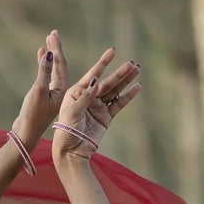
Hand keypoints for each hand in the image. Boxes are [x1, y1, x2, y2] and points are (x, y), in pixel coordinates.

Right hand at [10, 28, 67, 149]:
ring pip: (54, 69)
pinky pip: (47, 76)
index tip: (53, 34)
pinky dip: (45, 65)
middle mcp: (61, 91)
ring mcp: (54, 94)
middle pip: (60, 65)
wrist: (27, 133)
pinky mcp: (46, 97)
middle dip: (56, 49)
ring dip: (51, 55)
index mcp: (63, 89)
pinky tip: (42, 55)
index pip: (61, 64)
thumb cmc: (33, 115)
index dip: (57, 48)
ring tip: (48, 41)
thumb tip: (50, 53)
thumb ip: (44, 71)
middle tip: (53, 33)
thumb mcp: (38, 91)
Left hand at [49, 37, 140, 161]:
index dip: (103, 63)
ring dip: (126, 81)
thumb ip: (85, 96)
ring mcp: (98, 107)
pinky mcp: (106, 118)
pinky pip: (118, 104)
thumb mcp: (72, 112)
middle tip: (132, 63)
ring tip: (136, 70)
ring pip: (114, 91)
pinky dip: (128, 96)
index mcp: (77, 92)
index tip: (112, 51)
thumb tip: (97, 80)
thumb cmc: (66, 132)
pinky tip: (136, 87)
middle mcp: (88, 97)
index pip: (92, 74)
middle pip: (107, 82)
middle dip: (120, 73)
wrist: (71, 152)